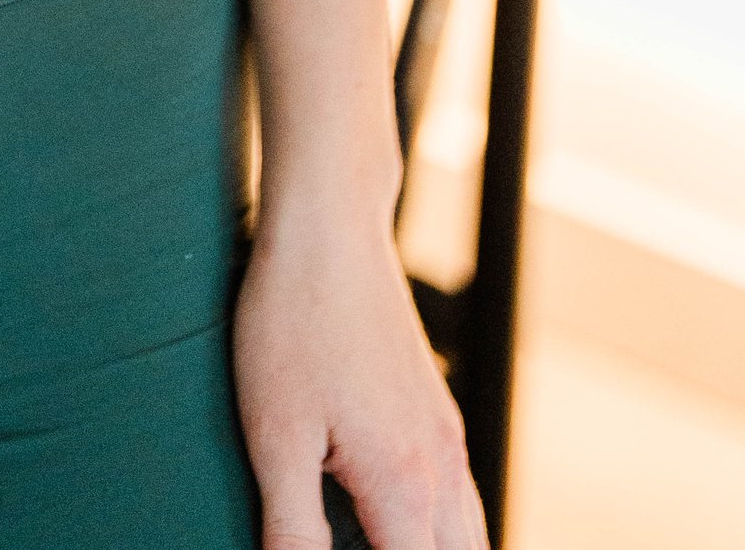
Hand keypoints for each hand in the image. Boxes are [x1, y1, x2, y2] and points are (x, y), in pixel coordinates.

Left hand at [235, 208, 484, 549]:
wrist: (330, 226)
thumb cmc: (294, 319)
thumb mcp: (275, 432)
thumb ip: (292, 525)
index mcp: (404, 485)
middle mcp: (441, 466)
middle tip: (365, 548)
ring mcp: (445, 435)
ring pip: (470, 535)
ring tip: (383, 541)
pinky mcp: (435, 409)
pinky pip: (459, 496)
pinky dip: (442, 529)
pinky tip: (401, 520)